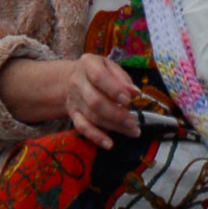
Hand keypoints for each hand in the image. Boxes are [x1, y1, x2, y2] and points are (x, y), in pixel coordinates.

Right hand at [0, 54, 141, 148]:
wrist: (73, 78)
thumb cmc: (98, 72)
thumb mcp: (110, 67)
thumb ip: (123, 79)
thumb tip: (134, 92)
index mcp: (88, 64)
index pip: (99, 77)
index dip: (114, 90)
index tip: (129, 100)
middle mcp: (77, 82)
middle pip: (95, 101)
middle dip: (117, 114)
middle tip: (134, 122)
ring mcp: (73, 100)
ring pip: (92, 116)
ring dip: (114, 126)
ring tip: (132, 131)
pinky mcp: (73, 114)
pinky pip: (82, 127)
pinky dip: (96, 137)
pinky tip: (109, 144)